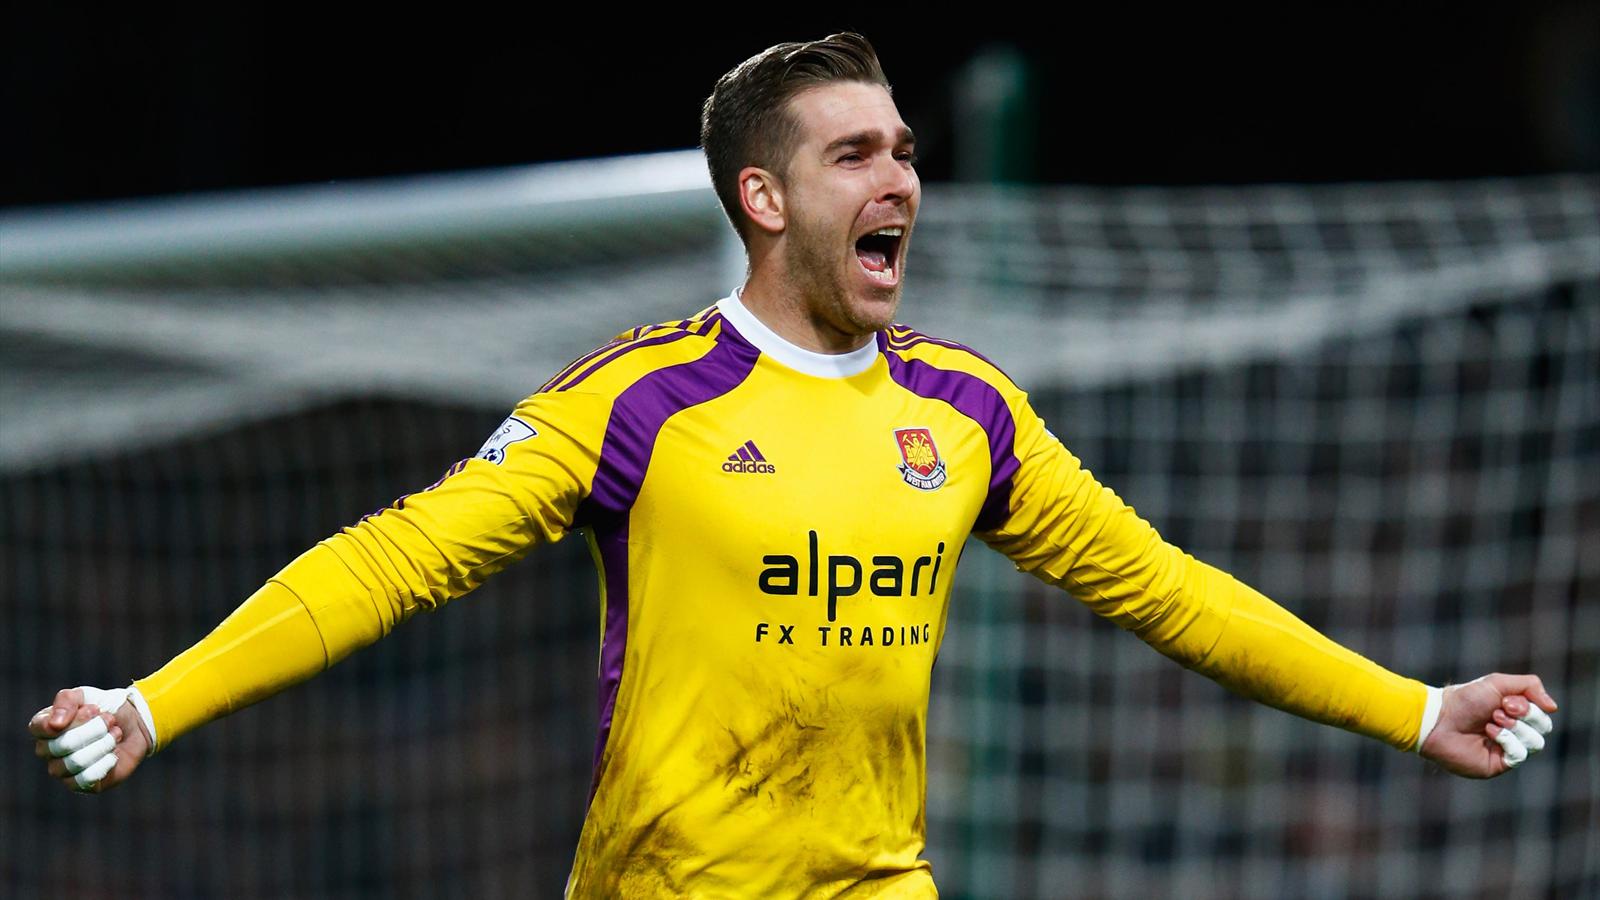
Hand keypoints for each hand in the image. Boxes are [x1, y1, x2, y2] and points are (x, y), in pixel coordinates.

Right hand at [29, 687, 151, 792]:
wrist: (135, 726)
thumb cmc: (105, 709)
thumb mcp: (87, 695)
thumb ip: (67, 700)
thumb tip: (55, 724)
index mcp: (43, 727)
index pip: (40, 728)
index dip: (72, 719)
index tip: (94, 709)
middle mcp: (47, 751)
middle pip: (63, 745)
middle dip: (95, 729)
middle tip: (110, 720)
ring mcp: (62, 770)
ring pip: (77, 762)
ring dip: (104, 744)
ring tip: (114, 734)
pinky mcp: (80, 785)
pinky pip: (87, 778)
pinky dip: (106, 762)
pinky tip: (113, 753)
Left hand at [1419, 673, 1557, 777]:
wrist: (1439, 719)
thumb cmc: (1464, 700)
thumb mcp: (1498, 683)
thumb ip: (1529, 686)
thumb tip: (1554, 707)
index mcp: (1515, 715)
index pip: (1543, 715)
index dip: (1529, 707)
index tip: (1505, 700)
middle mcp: (1514, 732)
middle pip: (1543, 729)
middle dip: (1524, 716)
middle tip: (1498, 710)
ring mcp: (1507, 750)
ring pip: (1536, 743)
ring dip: (1514, 728)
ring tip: (1491, 721)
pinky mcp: (1499, 765)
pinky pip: (1520, 755)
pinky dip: (1507, 740)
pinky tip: (1489, 733)